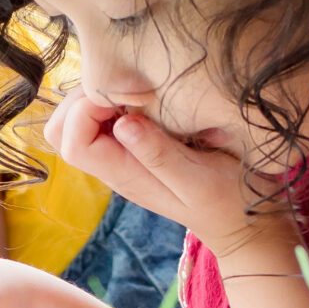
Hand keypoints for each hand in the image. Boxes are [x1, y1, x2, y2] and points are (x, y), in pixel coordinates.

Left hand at [45, 94, 297, 266]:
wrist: (245, 220)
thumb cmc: (229, 201)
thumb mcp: (200, 179)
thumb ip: (160, 155)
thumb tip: (122, 124)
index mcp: (123, 175)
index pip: (73, 142)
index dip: (86, 109)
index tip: (126, 93)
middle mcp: (113, 165)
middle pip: (62, 131)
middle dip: (81, 99)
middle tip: (126, 86)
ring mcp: (121, 155)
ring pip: (77, 121)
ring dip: (97, 96)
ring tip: (137, 89)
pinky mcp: (135, 145)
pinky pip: (103, 118)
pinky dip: (113, 99)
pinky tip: (145, 95)